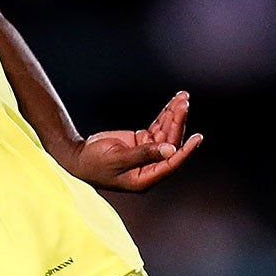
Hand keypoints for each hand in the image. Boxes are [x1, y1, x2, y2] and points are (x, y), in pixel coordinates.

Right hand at [64, 90, 201, 191]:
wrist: (77, 157)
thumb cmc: (94, 164)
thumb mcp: (117, 158)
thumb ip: (144, 154)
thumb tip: (170, 150)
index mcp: (145, 178)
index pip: (171, 163)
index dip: (185, 150)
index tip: (197, 137)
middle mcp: (150, 166)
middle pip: (171, 143)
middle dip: (178, 122)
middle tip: (184, 103)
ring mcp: (147, 153)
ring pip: (166, 133)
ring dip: (174, 115)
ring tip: (182, 97)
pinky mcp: (142, 142)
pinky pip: (158, 127)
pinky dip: (165, 115)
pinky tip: (174, 102)